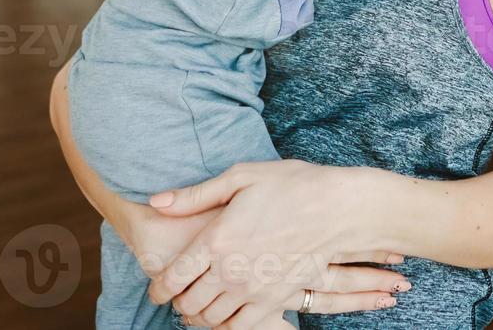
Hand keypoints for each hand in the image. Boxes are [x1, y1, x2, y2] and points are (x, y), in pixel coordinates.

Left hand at [144, 160, 409, 327]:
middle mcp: (230, 271)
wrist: (337, 209)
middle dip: (177, 301)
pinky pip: (240, 327)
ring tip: (196, 306)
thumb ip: (194, 196)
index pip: (173, 277)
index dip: (158, 287)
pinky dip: (226, 325)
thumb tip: (156, 202)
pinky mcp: (275, 300)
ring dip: (199, 315)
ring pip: (211, 318)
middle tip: (175, 295)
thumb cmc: (290, 186)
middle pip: (189, 302)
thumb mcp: (240, 177)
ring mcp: (254, 290)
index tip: (155, 288)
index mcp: (216, 240)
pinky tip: (225, 314)